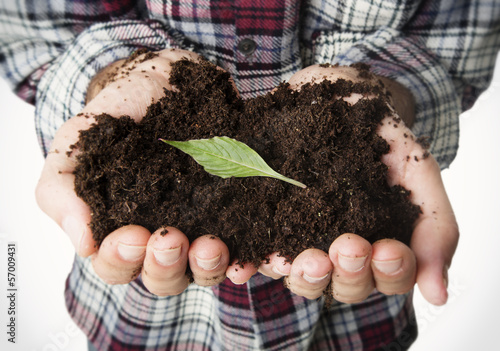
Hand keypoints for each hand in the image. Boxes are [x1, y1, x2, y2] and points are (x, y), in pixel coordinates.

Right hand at [35, 49, 233, 294]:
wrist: (164, 80)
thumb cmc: (119, 115)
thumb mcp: (77, 143)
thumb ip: (61, 189)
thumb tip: (82, 243)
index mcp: (122, 230)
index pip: (117, 265)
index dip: (121, 259)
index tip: (131, 235)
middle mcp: (164, 236)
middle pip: (163, 277)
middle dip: (165, 265)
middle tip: (171, 238)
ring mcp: (202, 227)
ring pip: (204, 269)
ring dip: (207, 266)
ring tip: (211, 245)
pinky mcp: (235, 212)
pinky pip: (244, 247)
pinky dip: (245, 259)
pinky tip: (246, 260)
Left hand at [230, 65, 458, 305]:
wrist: (331, 92)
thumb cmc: (376, 129)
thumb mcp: (415, 167)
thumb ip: (434, 224)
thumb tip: (439, 295)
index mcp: (379, 242)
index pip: (389, 277)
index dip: (390, 271)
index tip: (385, 247)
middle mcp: (338, 248)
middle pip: (344, 286)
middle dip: (345, 273)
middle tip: (344, 246)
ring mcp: (300, 238)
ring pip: (301, 278)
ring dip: (300, 275)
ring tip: (290, 260)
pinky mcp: (264, 222)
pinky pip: (255, 253)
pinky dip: (249, 264)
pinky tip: (241, 265)